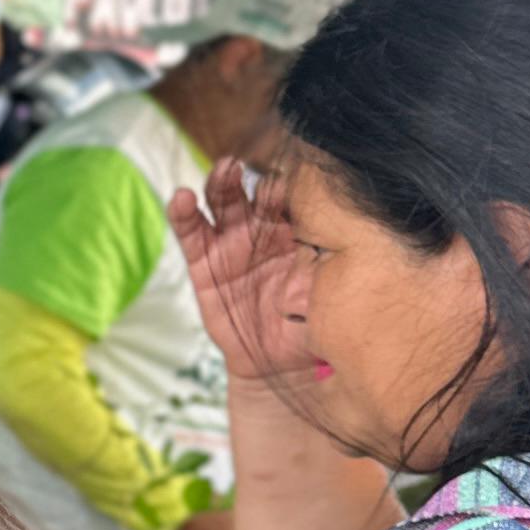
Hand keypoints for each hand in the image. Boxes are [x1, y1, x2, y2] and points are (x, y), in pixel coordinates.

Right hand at [166, 161, 309, 384]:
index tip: (301, 175)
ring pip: (225, 203)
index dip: (297, 185)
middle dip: (258, 178)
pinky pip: (191, 233)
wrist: (279, 364)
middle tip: (267, 166)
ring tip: (226, 169)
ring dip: (223, 183)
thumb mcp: (326, 301)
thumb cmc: (310, 326)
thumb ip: (329, 277)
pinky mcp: (203, 261)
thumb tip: (347, 259)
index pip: (296, 200)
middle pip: (258, 194)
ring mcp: (231, 243)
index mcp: (299, 233)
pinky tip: (181, 198)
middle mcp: (264, 231)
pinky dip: (183, 213)